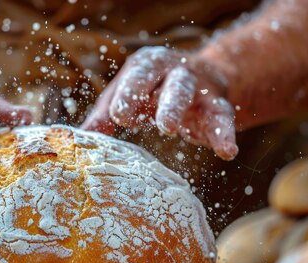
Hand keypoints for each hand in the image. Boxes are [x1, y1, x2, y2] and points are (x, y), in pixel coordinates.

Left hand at [82, 46, 238, 160]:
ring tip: (171, 130)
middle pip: (166, 83)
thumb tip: (79, 137)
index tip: (119, 117)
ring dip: (178, 110)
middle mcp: (173, 72)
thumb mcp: (127, 97)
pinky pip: (222, 119)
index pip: (137, 77)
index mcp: (147, 66)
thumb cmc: (151, 89)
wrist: (202, 78)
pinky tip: (227, 151)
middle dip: (155, 99)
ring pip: (189, 95)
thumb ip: (104, 115)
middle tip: (144, 120)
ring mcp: (197, 88)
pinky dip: (225, 135)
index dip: (128, 95)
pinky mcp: (217, 106)